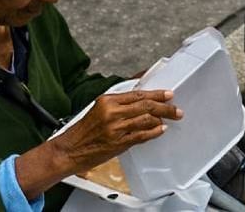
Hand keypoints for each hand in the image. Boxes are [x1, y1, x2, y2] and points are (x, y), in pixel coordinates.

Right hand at [49, 90, 182, 174]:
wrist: (68, 150)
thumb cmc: (82, 132)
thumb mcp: (98, 110)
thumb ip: (119, 106)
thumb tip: (141, 102)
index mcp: (107, 100)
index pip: (137, 94)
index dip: (156, 94)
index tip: (168, 94)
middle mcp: (111, 112)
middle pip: (146, 105)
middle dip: (165, 106)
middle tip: (176, 109)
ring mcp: (115, 127)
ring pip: (146, 119)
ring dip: (162, 119)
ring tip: (171, 118)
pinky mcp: (118, 142)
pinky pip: (141, 135)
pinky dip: (154, 132)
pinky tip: (160, 130)